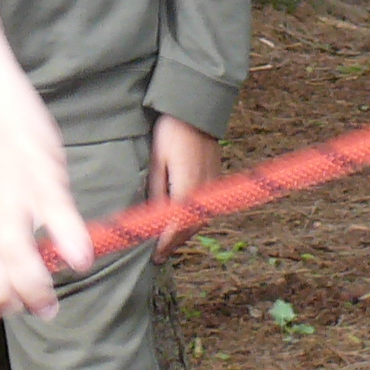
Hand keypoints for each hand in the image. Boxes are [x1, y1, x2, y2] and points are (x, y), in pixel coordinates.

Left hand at [146, 114, 219, 256]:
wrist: (195, 112)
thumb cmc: (171, 133)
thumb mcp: (156, 162)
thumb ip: (156, 192)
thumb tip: (153, 218)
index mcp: (187, 188)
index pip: (176, 227)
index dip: (165, 244)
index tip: (155, 256)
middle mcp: (204, 191)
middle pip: (190, 228)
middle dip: (174, 243)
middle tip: (158, 255)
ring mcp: (213, 186)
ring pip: (199, 220)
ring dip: (184, 233)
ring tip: (167, 243)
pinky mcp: (216, 180)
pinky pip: (205, 209)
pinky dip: (192, 220)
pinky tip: (182, 222)